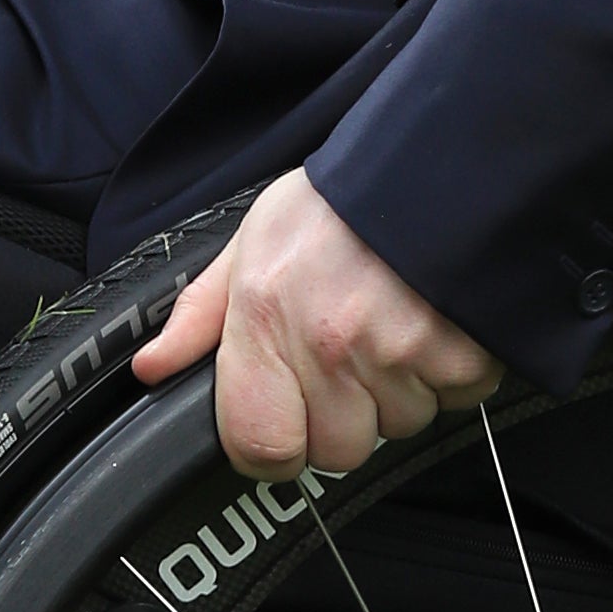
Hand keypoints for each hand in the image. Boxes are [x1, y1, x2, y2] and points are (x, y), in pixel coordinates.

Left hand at [133, 169, 503, 476]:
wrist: (433, 161)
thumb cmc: (339, 203)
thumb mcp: (253, 241)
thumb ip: (201, 312)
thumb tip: (154, 366)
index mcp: (265, 319)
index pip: (260, 446)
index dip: (273, 447)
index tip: (287, 424)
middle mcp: (328, 344)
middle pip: (338, 450)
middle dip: (347, 416)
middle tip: (352, 353)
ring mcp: (397, 354)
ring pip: (398, 427)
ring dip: (399, 392)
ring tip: (394, 325)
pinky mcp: (459, 357)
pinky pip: (452, 402)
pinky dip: (448, 373)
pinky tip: (433, 322)